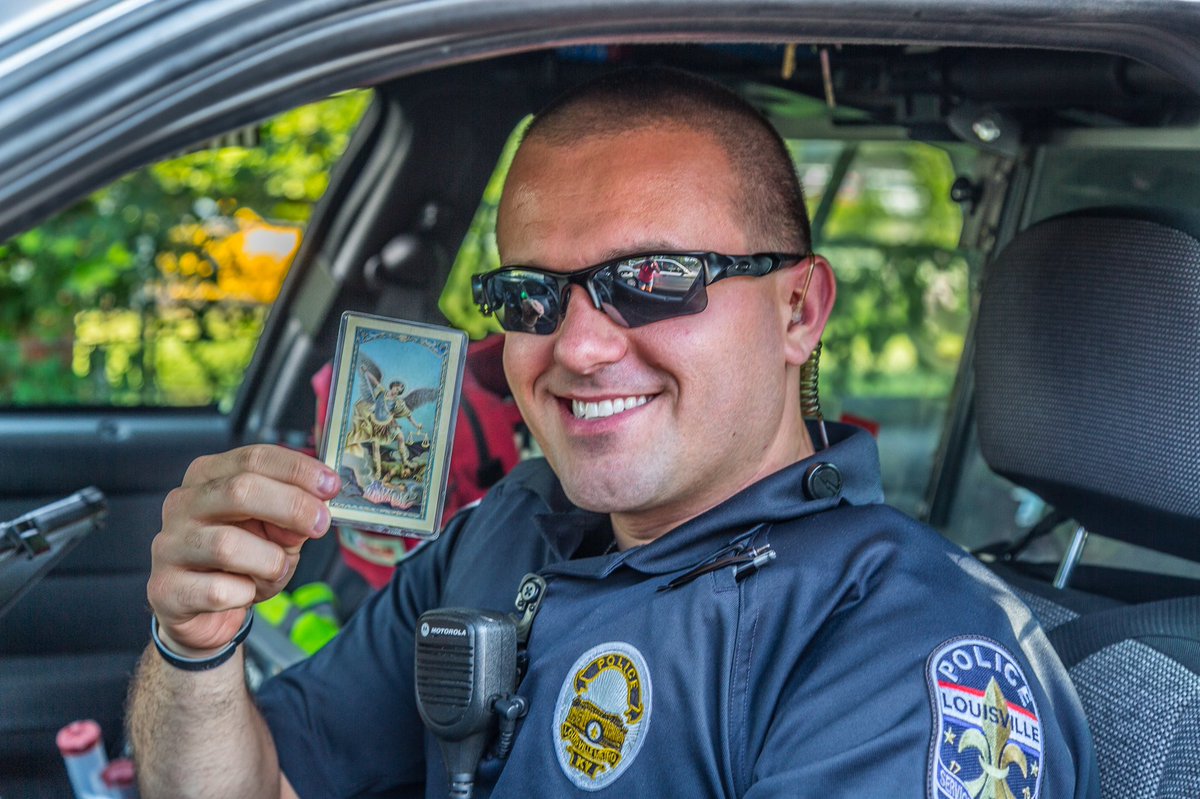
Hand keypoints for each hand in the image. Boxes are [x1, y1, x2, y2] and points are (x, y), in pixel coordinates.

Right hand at [147, 445, 340, 655]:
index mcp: (209, 477)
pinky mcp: (165, 588)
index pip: (254, 458)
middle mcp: (183, 504)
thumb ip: (293, 518)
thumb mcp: (276, 534)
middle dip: (291, 506)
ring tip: (274, 570)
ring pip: (228, 544)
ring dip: (268, 561)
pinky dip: (244, 594)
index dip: (297, 470)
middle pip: (239, 490)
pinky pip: (218, 590)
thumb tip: (314, 510)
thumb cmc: (242, 562)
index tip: (331, 485)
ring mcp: (169, 545)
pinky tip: (244, 593)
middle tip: (321, 524)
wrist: (205, 612)